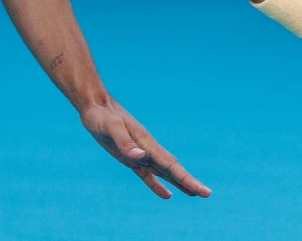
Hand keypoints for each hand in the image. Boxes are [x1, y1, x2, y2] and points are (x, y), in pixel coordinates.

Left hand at [78, 99, 210, 198]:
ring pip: (164, 172)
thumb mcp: (110, 127)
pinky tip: (167, 195)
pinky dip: (157, 185)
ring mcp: (139, 153)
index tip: (202, 190)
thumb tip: (142, 157)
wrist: (95, 105)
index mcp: (146, 143)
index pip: (171, 165)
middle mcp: (147, 149)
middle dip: (189, 182)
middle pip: (172, 169)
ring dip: (179, 183)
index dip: (186, 178)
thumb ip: (125, 142)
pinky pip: (147, 175)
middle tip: (206, 194)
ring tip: (194, 194)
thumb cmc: (101, 115)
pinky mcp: (129, 157)